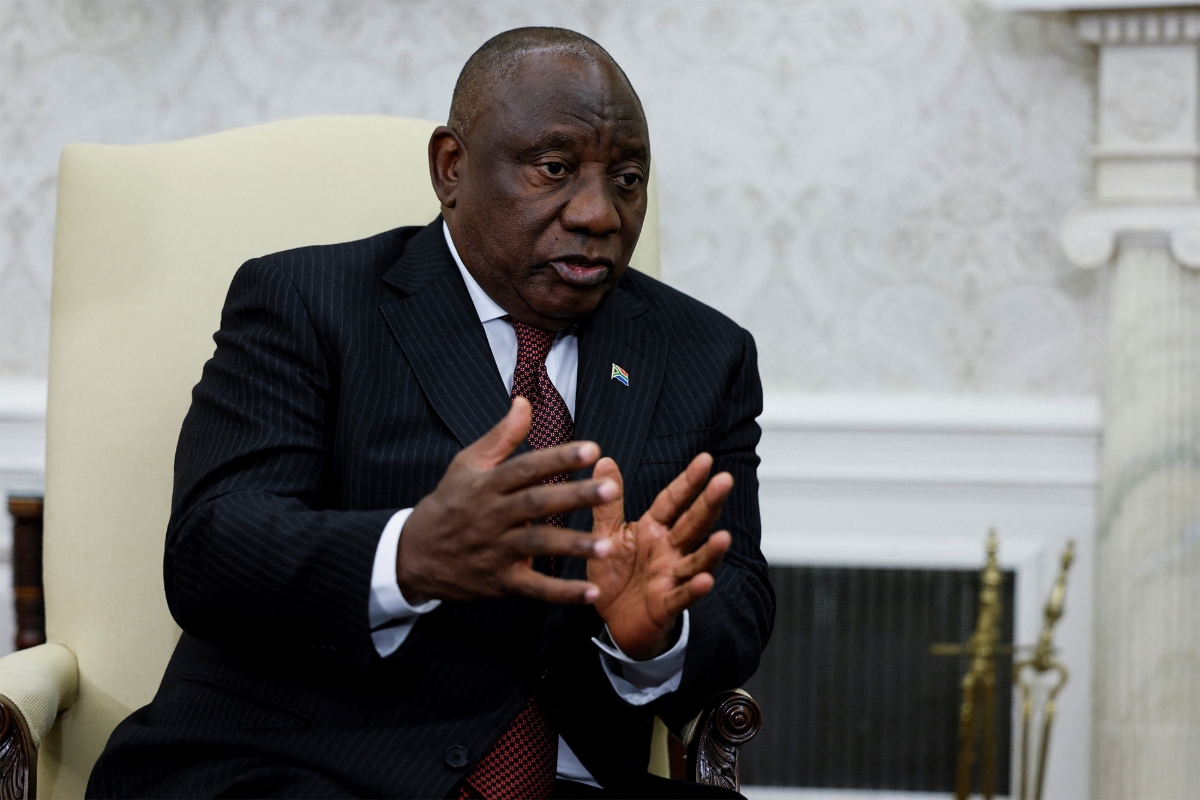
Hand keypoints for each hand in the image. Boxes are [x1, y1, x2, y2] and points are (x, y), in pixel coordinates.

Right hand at [396, 397, 614, 604]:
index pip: (526, 468)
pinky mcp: (500, 581)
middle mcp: (493, 516)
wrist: (414, 555)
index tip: (592, 450)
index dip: (558, 458)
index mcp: (487, 485)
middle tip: (609, 490)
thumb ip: (502, 436)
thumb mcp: (467, 464)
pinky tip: (591, 594)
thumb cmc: (449, 503)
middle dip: (575, 497)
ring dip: (573, 547)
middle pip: (537, 504)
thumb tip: (525, 402)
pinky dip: (562, 594)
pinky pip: (534, 589)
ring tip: (608, 545)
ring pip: (538, 546)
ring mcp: (496, 551)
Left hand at [587, 454, 733, 659]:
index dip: (688, 482)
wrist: (612, 620)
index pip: (673, 501)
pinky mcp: (665, 604)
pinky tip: (706, 581)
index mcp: (654, 529)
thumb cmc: (615, 574)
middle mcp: (668, 550)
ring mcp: (671, 576)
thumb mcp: (607, 535)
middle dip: (708, 504)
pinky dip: (693, 589)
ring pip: (695, 561)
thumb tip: (605, 460)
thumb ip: (608, 502)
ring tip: (724, 537)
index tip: (706, 459)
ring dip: (711, 551)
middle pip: (692, 524)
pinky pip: (681, 596)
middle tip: (725, 481)